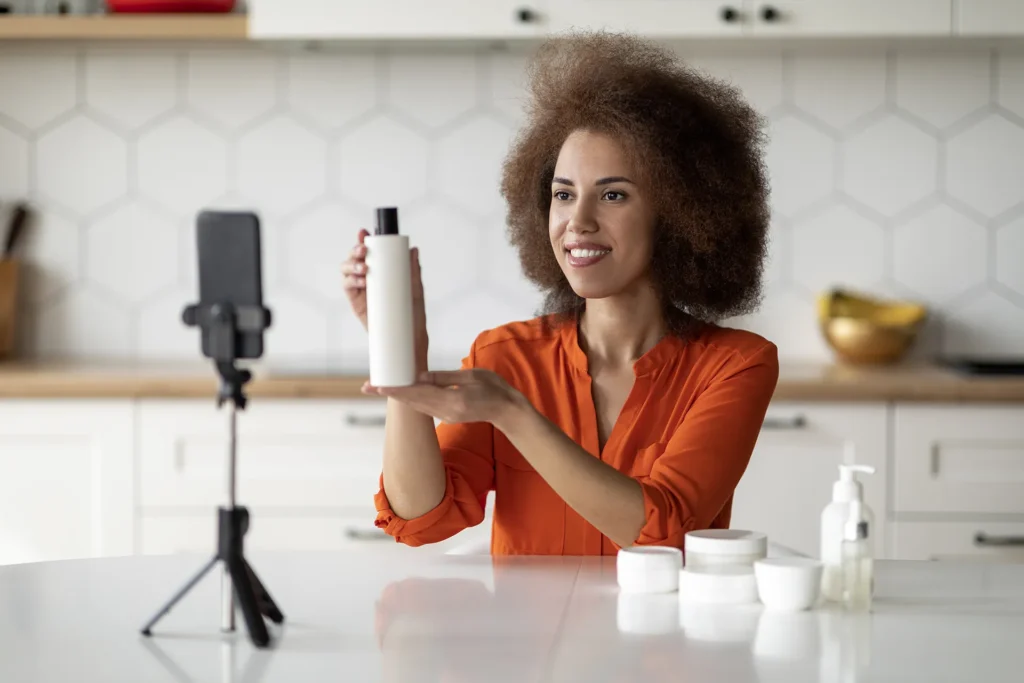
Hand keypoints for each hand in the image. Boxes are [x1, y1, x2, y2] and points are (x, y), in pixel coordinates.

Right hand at [342, 229, 428, 367]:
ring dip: (351, 264)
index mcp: (381, 271)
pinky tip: (362, 281)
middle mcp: (368, 277)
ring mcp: (360, 289)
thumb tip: (413, 249)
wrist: (407, 341)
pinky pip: (346, 286)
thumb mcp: (415, 290)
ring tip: (364, 269)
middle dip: (355, 250)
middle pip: (354, 257)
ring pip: (346, 269)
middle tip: (364, 251)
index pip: (369, 251)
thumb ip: (413, 271)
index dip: (363, 239)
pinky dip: (351, 281)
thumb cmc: (412, 316)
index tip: (364, 232)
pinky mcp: (355, 302)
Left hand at [361, 369, 526, 427]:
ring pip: (415, 405)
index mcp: (453, 400)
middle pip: (411, 401)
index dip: (395, 388)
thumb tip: (419, 375)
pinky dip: (409, 399)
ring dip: (396, 396)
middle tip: (366, 386)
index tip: (377, 385)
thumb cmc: (495, 389)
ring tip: (377, 387)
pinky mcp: (447, 415)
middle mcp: (445, 411)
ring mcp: (445, 416)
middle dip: (389, 393)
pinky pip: (423, 407)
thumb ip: (444, 377)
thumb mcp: (471, 376)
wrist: (508, 411)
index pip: (418, 393)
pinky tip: (400, 392)